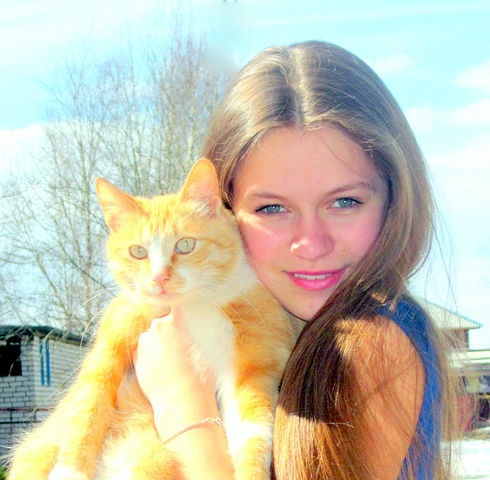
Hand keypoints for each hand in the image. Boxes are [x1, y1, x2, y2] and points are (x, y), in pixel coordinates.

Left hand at [134, 310, 233, 478]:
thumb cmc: (199, 375)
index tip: (178, 304)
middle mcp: (157, 328)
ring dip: (158, 342)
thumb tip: (195, 326)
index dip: (176, 303)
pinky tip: (162, 367)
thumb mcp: (205, 348)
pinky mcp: (136, 358)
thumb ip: (195, 332)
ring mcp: (144, 343)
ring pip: (151, 336)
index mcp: (176, 321)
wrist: (180, 400)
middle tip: (180, 344)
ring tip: (171, 360)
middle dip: (169, 329)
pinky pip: (144, 350)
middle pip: (162, 321)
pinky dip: (150, 355)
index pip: (174, 304)